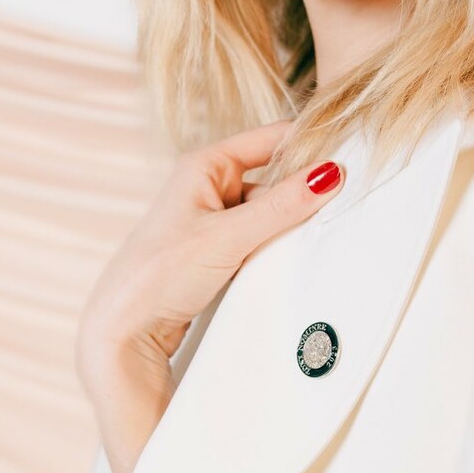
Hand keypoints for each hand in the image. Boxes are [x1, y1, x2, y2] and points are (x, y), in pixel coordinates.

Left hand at [75, 120, 345, 472]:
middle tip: (343, 202)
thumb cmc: (157, 275)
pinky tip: (292, 260)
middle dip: (302, 191)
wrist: (123, 333)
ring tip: (321, 233)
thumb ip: (281, 206)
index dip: (309, 144)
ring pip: (267, 213)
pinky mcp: (215, 254)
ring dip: (289, 225)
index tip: (350, 154)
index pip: (270, 139)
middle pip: (273, 178)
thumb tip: (330, 174)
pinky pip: (258, 240)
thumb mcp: (228, 237)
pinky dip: (275, 247)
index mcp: (202, 165)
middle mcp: (205, 187)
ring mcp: (211, 222)